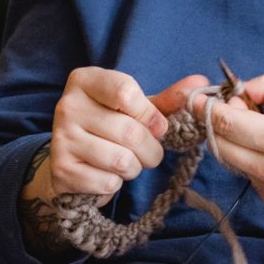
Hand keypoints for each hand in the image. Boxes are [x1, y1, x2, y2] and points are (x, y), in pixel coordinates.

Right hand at [42, 69, 206, 198]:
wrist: (74, 157)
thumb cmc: (111, 124)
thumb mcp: (136, 108)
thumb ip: (168, 98)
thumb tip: (201, 84)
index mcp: (85, 80)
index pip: (126, 93)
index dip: (151, 115)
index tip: (158, 126)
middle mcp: (67, 106)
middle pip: (130, 132)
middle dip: (151, 149)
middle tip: (149, 152)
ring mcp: (61, 139)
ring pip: (121, 160)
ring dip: (135, 168)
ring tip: (128, 162)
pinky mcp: (61, 170)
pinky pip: (108, 182)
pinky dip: (116, 183)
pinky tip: (106, 173)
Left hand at [195, 73, 263, 216]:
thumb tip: (242, 89)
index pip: (228, 123)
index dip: (207, 107)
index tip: (198, 95)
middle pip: (220, 144)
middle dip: (219, 121)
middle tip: (239, 104)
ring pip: (230, 159)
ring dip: (233, 138)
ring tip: (259, 122)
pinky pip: (246, 172)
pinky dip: (247, 154)